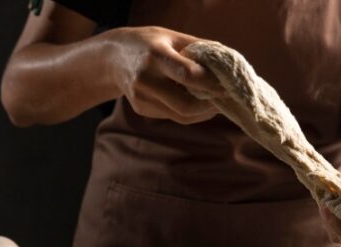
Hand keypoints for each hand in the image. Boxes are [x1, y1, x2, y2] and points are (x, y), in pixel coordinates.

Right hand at [110, 26, 224, 123]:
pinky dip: (189, 112)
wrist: (112, 58)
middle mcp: (145, 79)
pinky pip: (172, 116)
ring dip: (202, 112)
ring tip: (214, 102)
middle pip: (185, 105)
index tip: (227, 85)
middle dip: (209, 106)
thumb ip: (199, 49)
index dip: (210, 84)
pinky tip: (195, 102)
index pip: (188, 75)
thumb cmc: (149, 43)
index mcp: (155, 56)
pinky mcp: (141, 109)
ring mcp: (141, 98)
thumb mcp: (172, 37)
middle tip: (224, 99)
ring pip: (181, 116)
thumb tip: (227, 65)